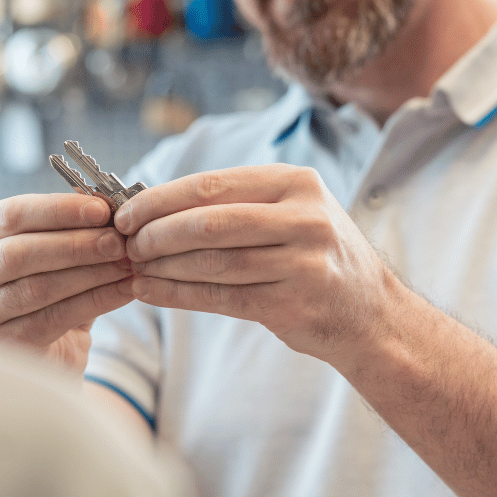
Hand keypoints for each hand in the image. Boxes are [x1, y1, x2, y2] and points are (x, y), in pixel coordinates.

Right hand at [0, 193, 135, 374]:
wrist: (53, 342)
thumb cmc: (52, 280)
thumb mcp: (55, 244)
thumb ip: (72, 224)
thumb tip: (103, 205)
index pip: (11, 214)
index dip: (58, 210)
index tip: (101, 210)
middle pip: (18, 253)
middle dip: (74, 245)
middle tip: (116, 241)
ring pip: (36, 288)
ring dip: (89, 273)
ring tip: (125, 264)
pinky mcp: (3, 343)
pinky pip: (53, 319)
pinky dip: (95, 302)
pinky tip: (123, 290)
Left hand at [114, 165, 398, 363]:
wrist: (371, 313)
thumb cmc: (313, 256)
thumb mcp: (289, 212)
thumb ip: (234, 204)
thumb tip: (151, 203)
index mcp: (296, 183)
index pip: (211, 185)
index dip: (160, 199)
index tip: (124, 212)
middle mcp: (305, 218)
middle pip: (208, 223)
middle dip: (156, 233)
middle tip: (124, 243)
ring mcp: (303, 263)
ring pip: (212, 262)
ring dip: (162, 266)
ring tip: (132, 268)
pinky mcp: (294, 304)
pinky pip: (220, 297)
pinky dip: (178, 294)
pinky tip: (150, 291)